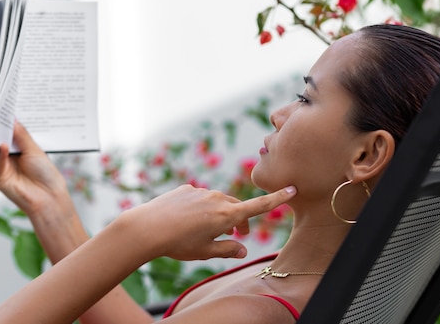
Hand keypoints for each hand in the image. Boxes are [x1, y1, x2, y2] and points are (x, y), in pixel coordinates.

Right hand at [0, 122, 70, 217]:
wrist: (49, 195)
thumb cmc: (45, 173)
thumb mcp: (34, 150)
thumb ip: (21, 135)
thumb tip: (12, 119)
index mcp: (17, 148)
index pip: (7, 132)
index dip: (4, 122)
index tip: (2, 107)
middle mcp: (7, 156)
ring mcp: (1, 167)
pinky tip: (3, 146)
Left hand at [118, 184, 296, 260]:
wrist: (148, 227)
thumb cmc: (179, 243)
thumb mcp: (206, 252)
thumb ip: (228, 249)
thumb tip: (243, 250)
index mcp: (227, 215)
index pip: (259, 206)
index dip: (277, 199)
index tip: (291, 188)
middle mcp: (217, 199)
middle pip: (237, 207)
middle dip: (240, 220)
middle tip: (237, 235)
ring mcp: (200, 191)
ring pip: (217, 202)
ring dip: (218, 214)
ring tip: (204, 231)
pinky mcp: (186, 189)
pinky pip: (199, 198)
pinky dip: (200, 208)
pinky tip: (186, 221)